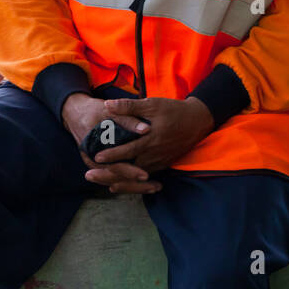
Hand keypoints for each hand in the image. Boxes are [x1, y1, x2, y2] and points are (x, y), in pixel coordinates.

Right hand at [61, 92, 157, 194]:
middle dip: (135, 184)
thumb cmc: (95, 111)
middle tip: (155, 187)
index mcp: (95, 149)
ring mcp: (97, 164)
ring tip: (155, 188)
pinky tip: (147, 184)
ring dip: (135, 186)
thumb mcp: (110, 112)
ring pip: (116, 180)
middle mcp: (94, 160)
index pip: (113, 166)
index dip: (129, 171)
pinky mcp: (102, 163)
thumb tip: (146, 129)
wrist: (77, 113)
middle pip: (116, 178)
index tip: (145, 176)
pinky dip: (130, 181)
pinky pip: (116, 176)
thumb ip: (128, 121)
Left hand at [89, 96, 214, 178]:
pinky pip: (145, 177)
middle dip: (109, 174)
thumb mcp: (153, 104)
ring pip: (136, 177)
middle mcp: (154, 155)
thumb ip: (129, 106)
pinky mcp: (163, 165)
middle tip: (90, 175)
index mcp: (151, 140)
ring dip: (120, 181)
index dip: (112, 155)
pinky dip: (132, 182)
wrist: (198, 121)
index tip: (96, 158)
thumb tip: (107, 105)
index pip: (128, 151)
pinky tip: (120, 183)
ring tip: (102, 183)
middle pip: (129, 170)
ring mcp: (160, 162)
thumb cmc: (174, 111)